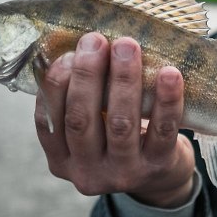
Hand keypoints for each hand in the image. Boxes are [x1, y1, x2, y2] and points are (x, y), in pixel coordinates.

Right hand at [34, 32, 194, 207]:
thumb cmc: (117, 137)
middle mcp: (87, 172)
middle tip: (95, 40)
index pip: (48, 122)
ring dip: (123, 80)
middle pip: (81, 120)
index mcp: (61, 159)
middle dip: (87, 75)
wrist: (160, 176)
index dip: (55, 85)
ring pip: (120, 124)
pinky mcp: (158, 167)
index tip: (67, 53)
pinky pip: (162, 131)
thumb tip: (76, 46)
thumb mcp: (90, 128)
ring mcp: (123, 173)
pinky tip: (169, 73)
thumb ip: (78, 99)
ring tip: (127, 46)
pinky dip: (166, 100)